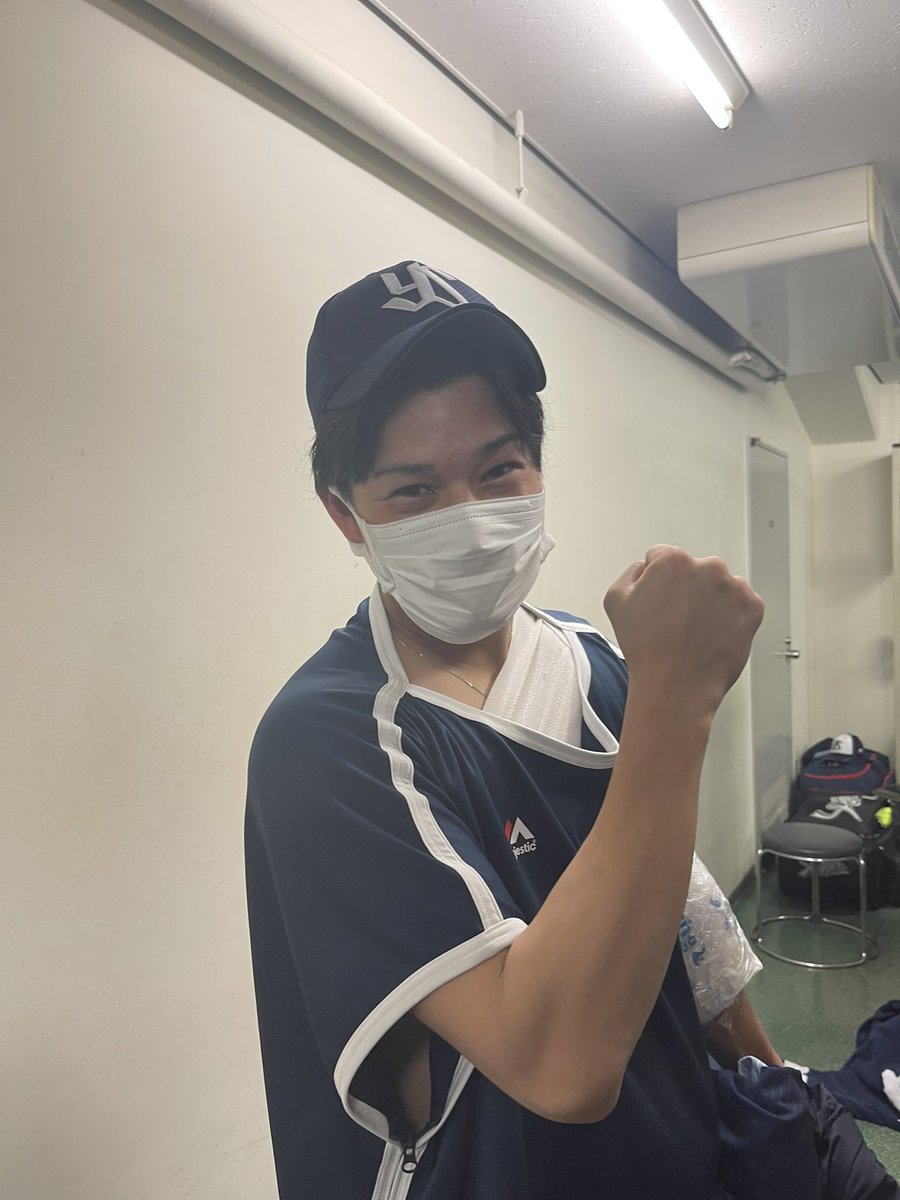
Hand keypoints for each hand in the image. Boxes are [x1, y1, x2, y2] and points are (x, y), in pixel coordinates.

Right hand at [604, 545, 763, 716]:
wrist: (676, 687)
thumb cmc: (646, 648)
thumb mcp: (615, 601)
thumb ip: (631, 573)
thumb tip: (647, 570)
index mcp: (674, 561)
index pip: (662, 557)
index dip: (655, 581)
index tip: (657, 601)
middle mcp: (709, 567)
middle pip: (694, 570)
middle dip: (686, 589)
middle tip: (675, 620)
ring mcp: (735, 588)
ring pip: (718, 586)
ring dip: (709, 601)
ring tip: (694, 631)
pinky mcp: (753, 608)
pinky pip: (739, 604)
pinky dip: (728, 616)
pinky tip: (711, 634)